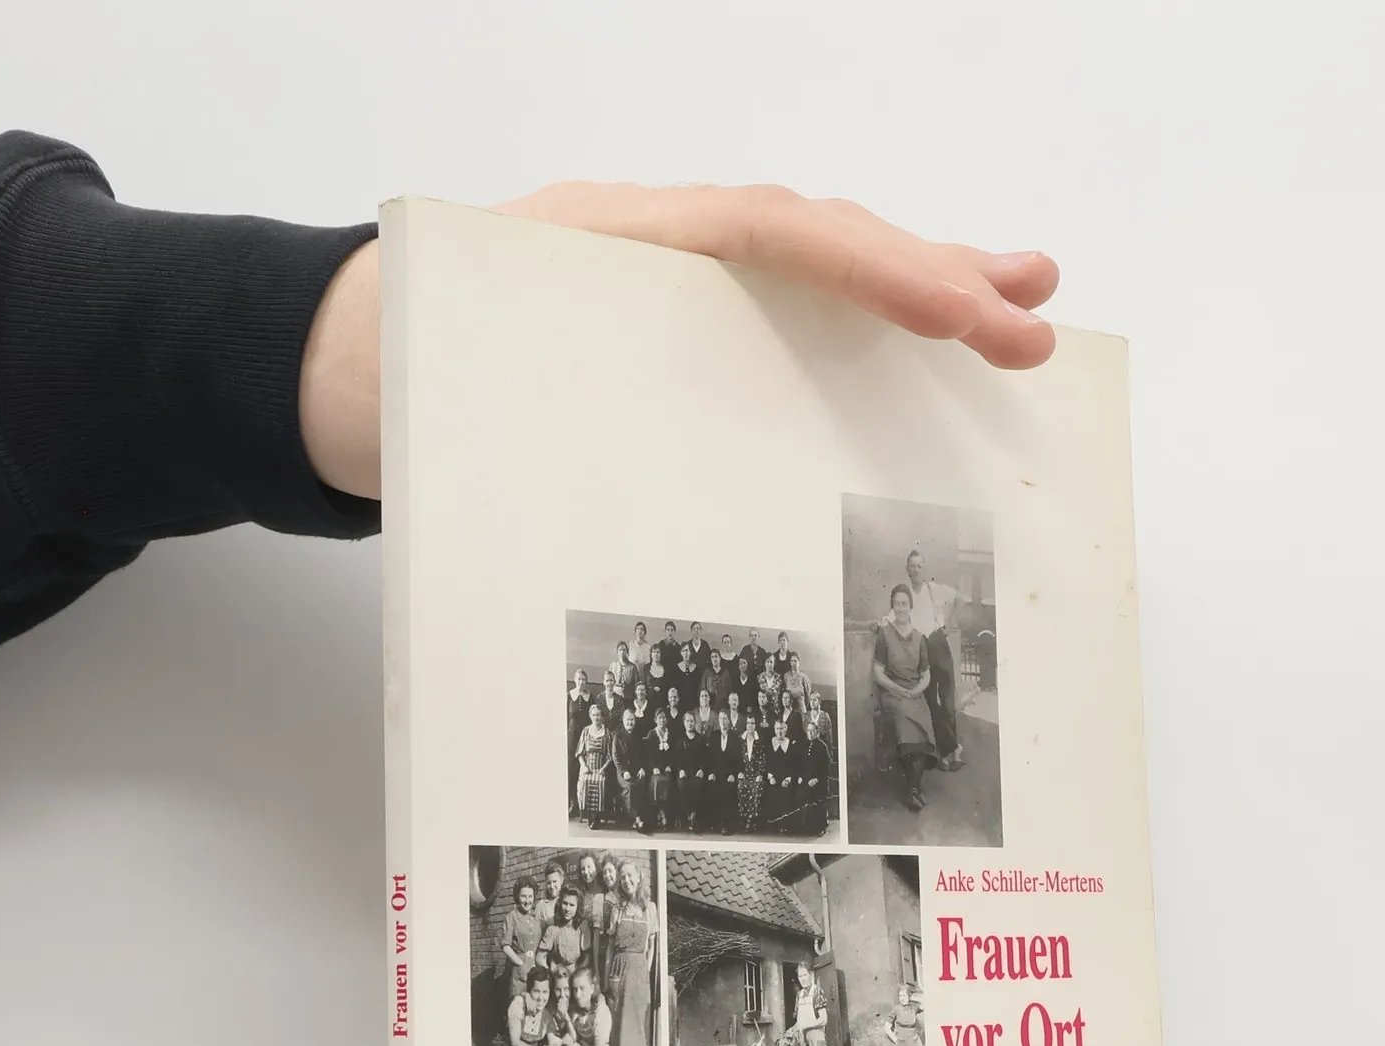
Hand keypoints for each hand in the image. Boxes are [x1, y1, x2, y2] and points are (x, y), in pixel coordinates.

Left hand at [301, 188, 1057, 496]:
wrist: (353, 364)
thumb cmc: (418, 373)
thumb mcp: (476, 378)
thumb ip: (558, 391)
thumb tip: (633, 470)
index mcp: (624, 245)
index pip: (775, 236)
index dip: (874, 272)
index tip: (958, 313)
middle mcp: (669, 250)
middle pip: (820, 241)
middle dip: (935, 278)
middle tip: (1032, 320)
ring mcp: (683, 284)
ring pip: (817, 269)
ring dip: (922, 285)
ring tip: (1014, 304)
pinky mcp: (686, 330)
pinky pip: (787, 312)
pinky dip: (861, 320)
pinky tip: (916, 343)